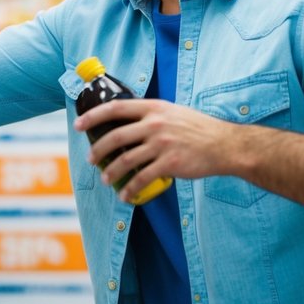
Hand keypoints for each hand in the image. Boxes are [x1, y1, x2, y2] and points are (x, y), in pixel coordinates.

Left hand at [73, 99, 238, 202]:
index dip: (93, 116)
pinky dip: (130, 189)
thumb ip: (151, 114)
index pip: (116, 108)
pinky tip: (126, 196)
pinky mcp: (170, 164)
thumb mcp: (173, 112)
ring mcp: (162, 144)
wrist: (225, 145)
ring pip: (125, 160)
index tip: (79, 125)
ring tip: (105, 179)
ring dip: (111, 172)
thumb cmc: (198, 128)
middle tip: (91, 159)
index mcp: (154, 108)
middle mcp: (155, 124)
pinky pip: (142, 179)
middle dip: (98, 150)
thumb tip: (127, 120)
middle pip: (115, 136)